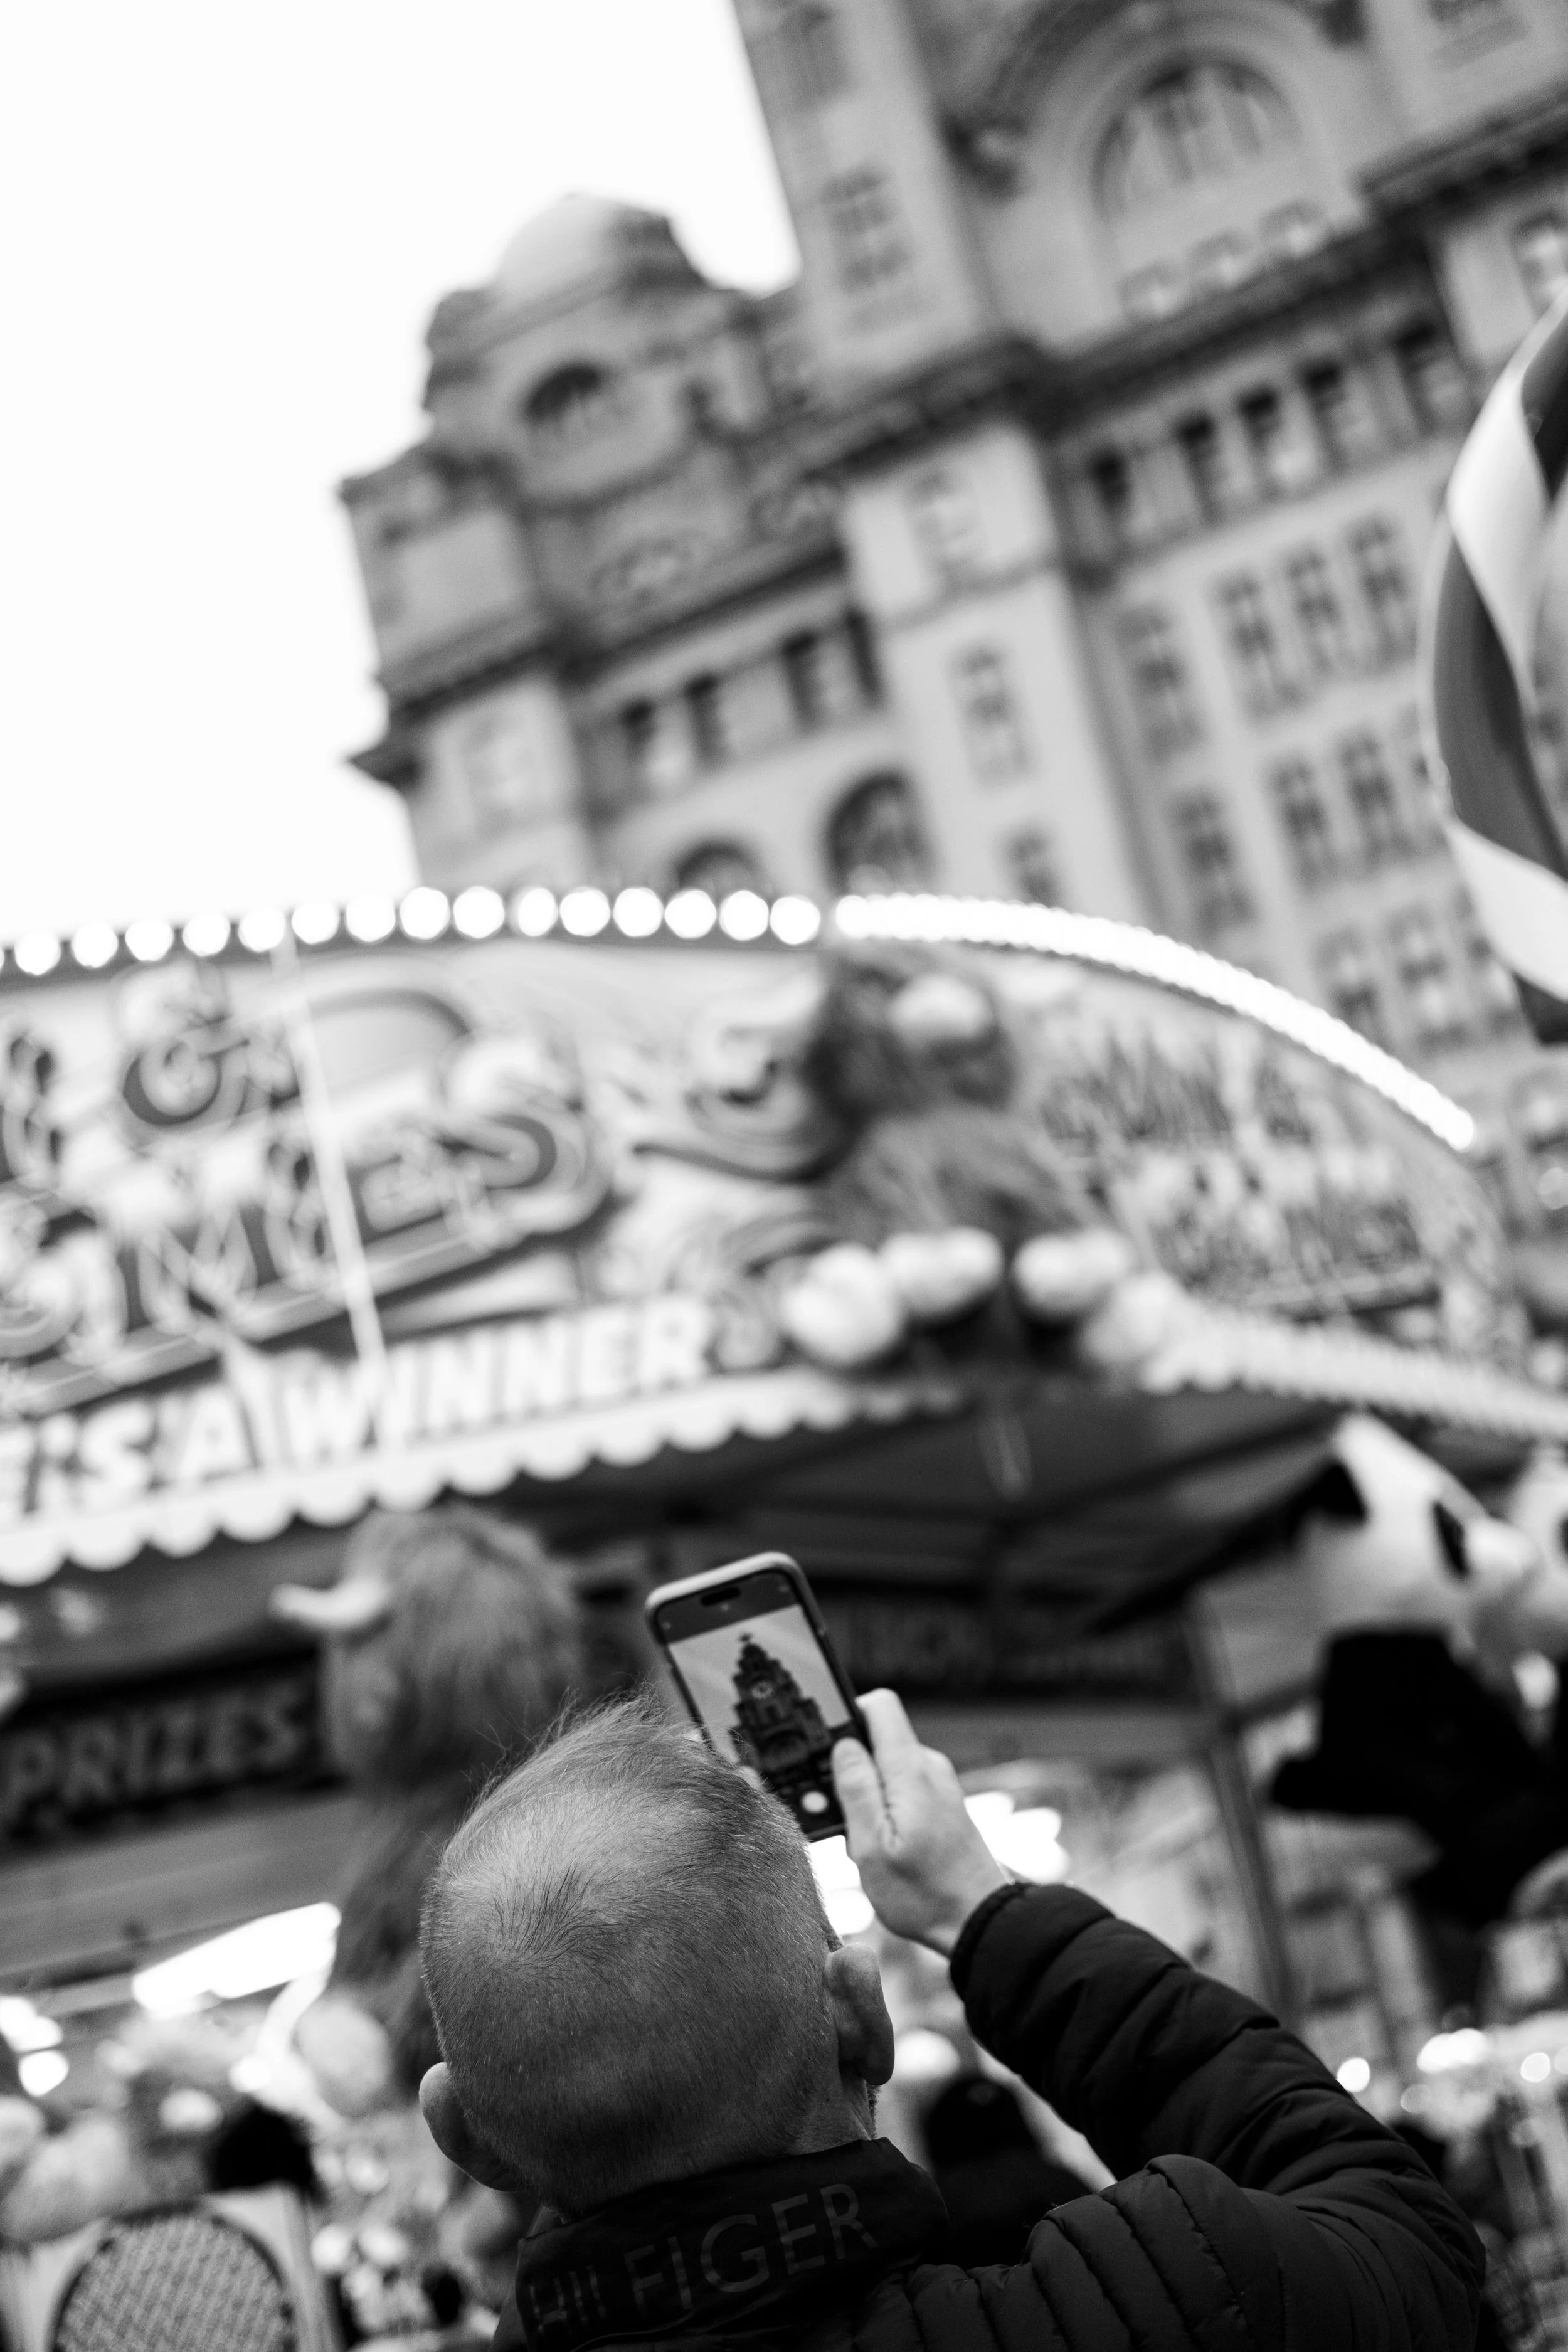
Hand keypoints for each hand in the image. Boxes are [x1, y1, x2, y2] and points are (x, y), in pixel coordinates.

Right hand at [832, 1690, 1009, 1956]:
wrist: (977, 1921)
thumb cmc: (924, 1893)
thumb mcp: (873, 1847)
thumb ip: (856, 1789)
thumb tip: (843, 1744)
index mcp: (909, 1770)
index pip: (878, 1704)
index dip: (846, 1713)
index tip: (825, 1747)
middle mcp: (928, 1767)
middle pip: (876, 1739)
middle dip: (851, 1772)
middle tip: (846, 1821)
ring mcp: (938, 1785)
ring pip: (886, 1770)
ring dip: (868, 1800)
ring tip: (869, 1846)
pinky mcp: (942, 1803)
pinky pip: (901, 1790)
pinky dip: (886, 1812)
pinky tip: (886, 1850)